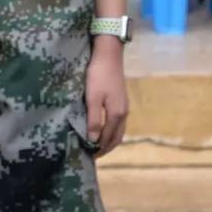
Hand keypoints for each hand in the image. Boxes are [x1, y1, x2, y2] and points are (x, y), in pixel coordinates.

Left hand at [85, 39, 127, 154]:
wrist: (109, 55)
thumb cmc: (98, 76)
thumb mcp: (93, 99)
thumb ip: (93, 120)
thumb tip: (93, 140)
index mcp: (116, 114)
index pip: (108, 138)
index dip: (98, 149)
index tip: (87, 156)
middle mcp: (124, 113)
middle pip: (117, 137)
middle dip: (106, 148)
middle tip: (92, 155)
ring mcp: (124, 107)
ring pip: (119, 130)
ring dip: (110, 140)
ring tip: (97, 145)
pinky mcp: (122, 100)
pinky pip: (119, 123)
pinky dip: (112, 131)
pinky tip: (103, 129)